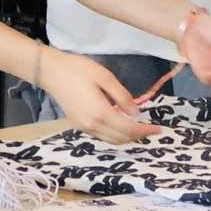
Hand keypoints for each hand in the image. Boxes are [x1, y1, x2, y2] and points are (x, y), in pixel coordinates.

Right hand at [39, 47, 161, 143]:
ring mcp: (84, 127)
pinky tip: (121, 124)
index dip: (145, 130)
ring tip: (140, 128)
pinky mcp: (79, 125)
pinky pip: (102, 136)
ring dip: (127, 137)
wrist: (51, 72)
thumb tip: (136, 113)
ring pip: (111, 140)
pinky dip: (115, 134)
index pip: (128, 129)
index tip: (160, 129)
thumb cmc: (79, 70)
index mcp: (101, 113)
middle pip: (120, 138)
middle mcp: (92, 126)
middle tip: (152, 128)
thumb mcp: (105, 77)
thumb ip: (122, 96)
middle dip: (138, 136)